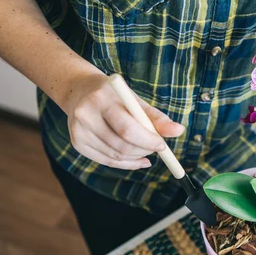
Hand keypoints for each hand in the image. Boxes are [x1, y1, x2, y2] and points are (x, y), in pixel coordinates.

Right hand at [64, 73, 184, 169]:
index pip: (127, 128)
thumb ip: (156, 117)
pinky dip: (125, 163)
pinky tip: (136, 159)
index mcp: (102, 99)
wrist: (79, 90)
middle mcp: (86, 115)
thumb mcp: (134, 100)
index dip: (147, 140)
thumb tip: (179, 131)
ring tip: (146, 151)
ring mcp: (78, 131)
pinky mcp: (76, 143)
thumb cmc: (113, 95)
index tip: (162, 145)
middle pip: (121, 145)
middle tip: (156, 148)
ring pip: (114, 156)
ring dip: (136, 157)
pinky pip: (106, 161)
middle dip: (144, 150)